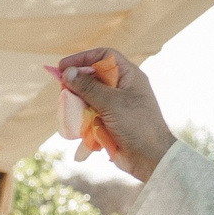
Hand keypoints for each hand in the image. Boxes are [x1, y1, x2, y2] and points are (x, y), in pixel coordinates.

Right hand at [53, 47, 177, 182]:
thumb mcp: (111, 103)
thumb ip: (88, 87)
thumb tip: (68, 72)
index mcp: (128, 76)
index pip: (104, 56)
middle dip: (77, 83)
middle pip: (93, 77)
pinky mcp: (109, 122)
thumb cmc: (136, 125)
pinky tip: (75, 126)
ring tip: (68, 110)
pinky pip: (90, 114)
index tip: (64, 66)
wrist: (150, 158)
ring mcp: (115, 105)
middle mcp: (121, 88)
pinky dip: (81, 119)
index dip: (83, 58)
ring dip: (77, 103)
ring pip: (88, 97)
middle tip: (63, 90)